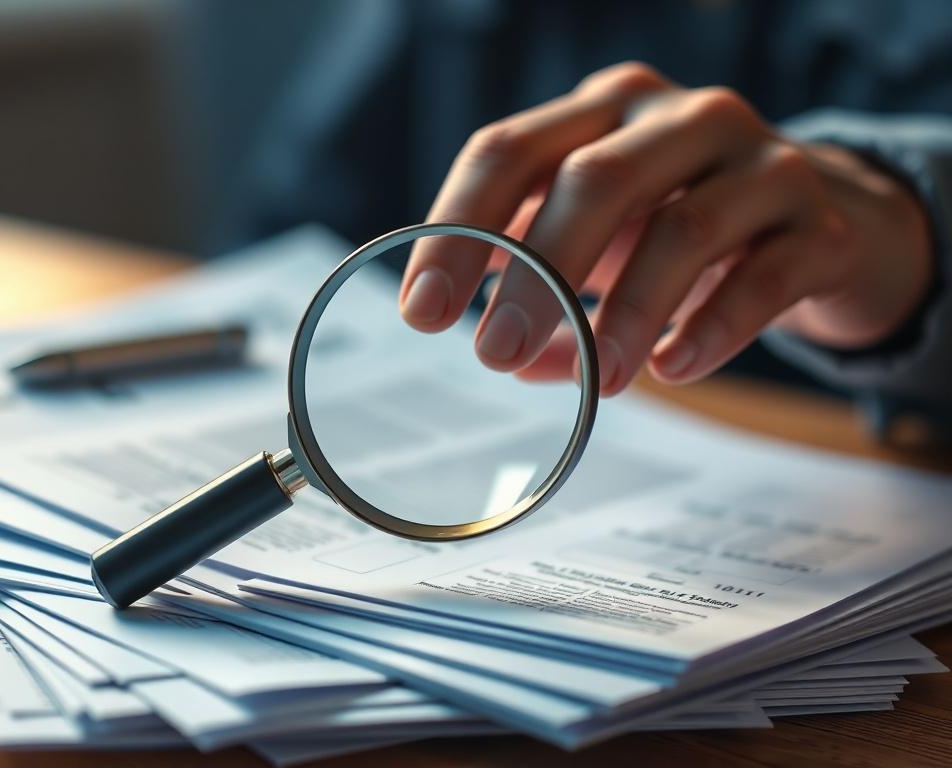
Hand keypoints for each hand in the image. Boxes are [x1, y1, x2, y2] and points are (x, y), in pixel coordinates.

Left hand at [398, 62, 932, 394]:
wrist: (820, 224)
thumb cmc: (684, 226)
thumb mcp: (600, 242)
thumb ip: (541, 282)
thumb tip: (507, 355)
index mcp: (604, 114)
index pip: (509, 151)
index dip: (455, 228)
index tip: (422, 313)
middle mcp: (682, 119)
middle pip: (592, 180)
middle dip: (535, 271)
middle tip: (494, 353)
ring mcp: (761, 164)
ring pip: (684, 229)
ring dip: (626, 314)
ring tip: (599, 381)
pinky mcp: (822, 225)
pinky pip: (764, 279)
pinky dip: (712, 328)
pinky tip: (673, 368)